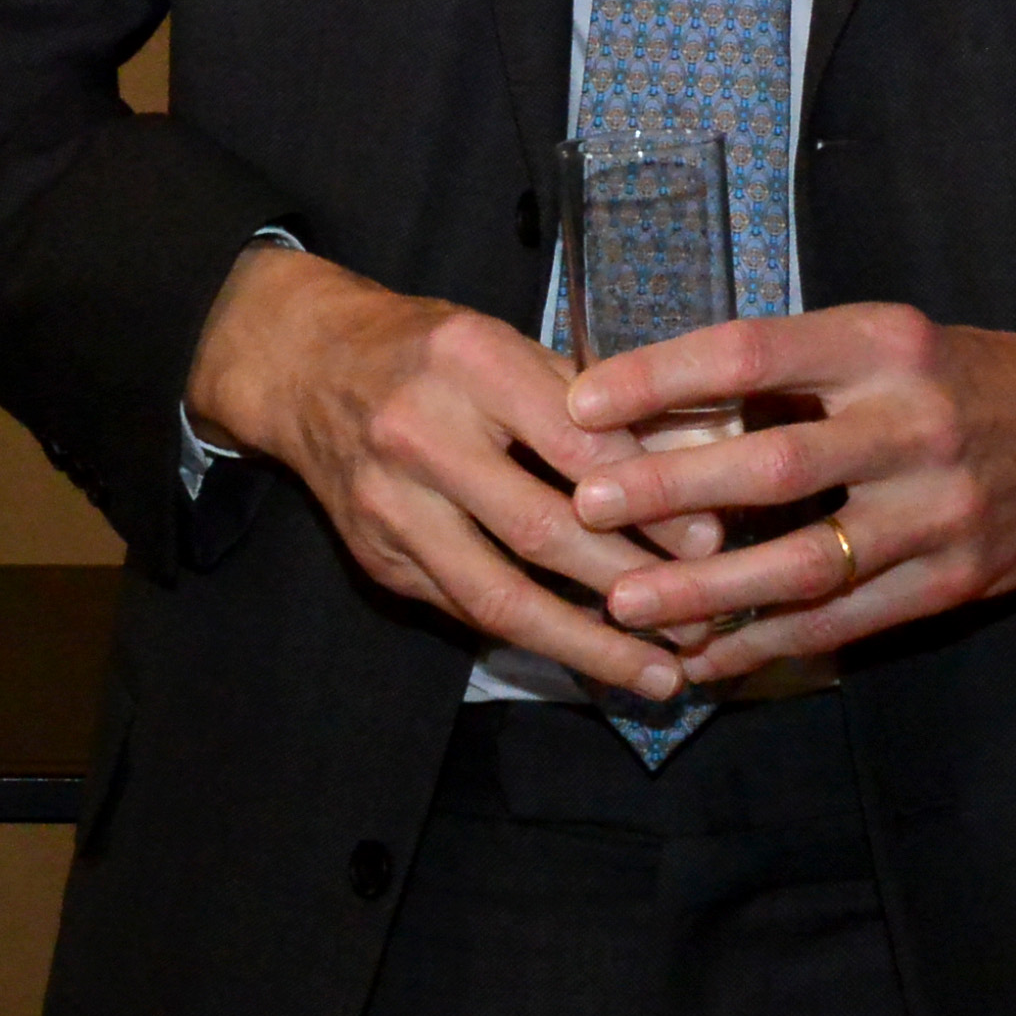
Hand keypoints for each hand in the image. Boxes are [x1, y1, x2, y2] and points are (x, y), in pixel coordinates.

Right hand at [184, 246, 710, 700]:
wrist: (305, 366)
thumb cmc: (430, 350)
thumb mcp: (506, 341)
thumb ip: (592, 398)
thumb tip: (697, 456)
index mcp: (470, 362)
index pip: (576, 443)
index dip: (648, 499)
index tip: (709, 539)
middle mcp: (421, 434)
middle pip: (541, 529)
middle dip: (630, 583)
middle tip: (701, 620)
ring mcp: (390, 505)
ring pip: (499, 594)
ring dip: (588, 644)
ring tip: (659, 673)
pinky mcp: (377, 557)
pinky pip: (468, 610)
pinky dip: (537, 636)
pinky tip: (592, 654)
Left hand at [556, 302, 1015, 679]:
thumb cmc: (960, 378)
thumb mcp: (887, 340)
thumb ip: (794, 370)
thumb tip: (656, 399)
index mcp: (885, 345)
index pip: (756, 351)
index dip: (662, 377)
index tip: (582, 401)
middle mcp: (914, 424)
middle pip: (774, 463)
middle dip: (670, 489)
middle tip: (585, 506)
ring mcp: (938, 510)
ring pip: (805, 562)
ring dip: (706, 588)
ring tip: (625, 605)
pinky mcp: (953, 581)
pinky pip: (843, 622)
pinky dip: (766, 642)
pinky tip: (703, 656)